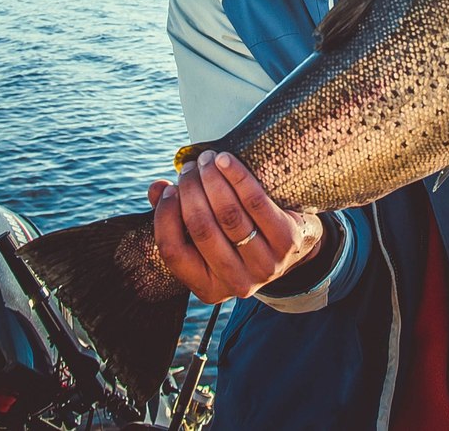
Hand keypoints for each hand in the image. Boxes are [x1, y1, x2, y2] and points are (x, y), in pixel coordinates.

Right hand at [150, 150, 324, 303]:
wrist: (293, 245)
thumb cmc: (238, 238)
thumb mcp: (208, 237)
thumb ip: (176, 217)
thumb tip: (156, 189)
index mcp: (207, 288)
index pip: (173, 251)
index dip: (165, 216)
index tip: (168, 189)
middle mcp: (236, 284)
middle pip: (202, 228)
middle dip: (191, 190)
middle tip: (189, 167)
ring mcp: (264, 266)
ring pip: (228, 215)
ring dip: (212, 180)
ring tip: (207, 160)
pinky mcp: (286, 242)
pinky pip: (255, 202)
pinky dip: (237, 177)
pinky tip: (226, 161)